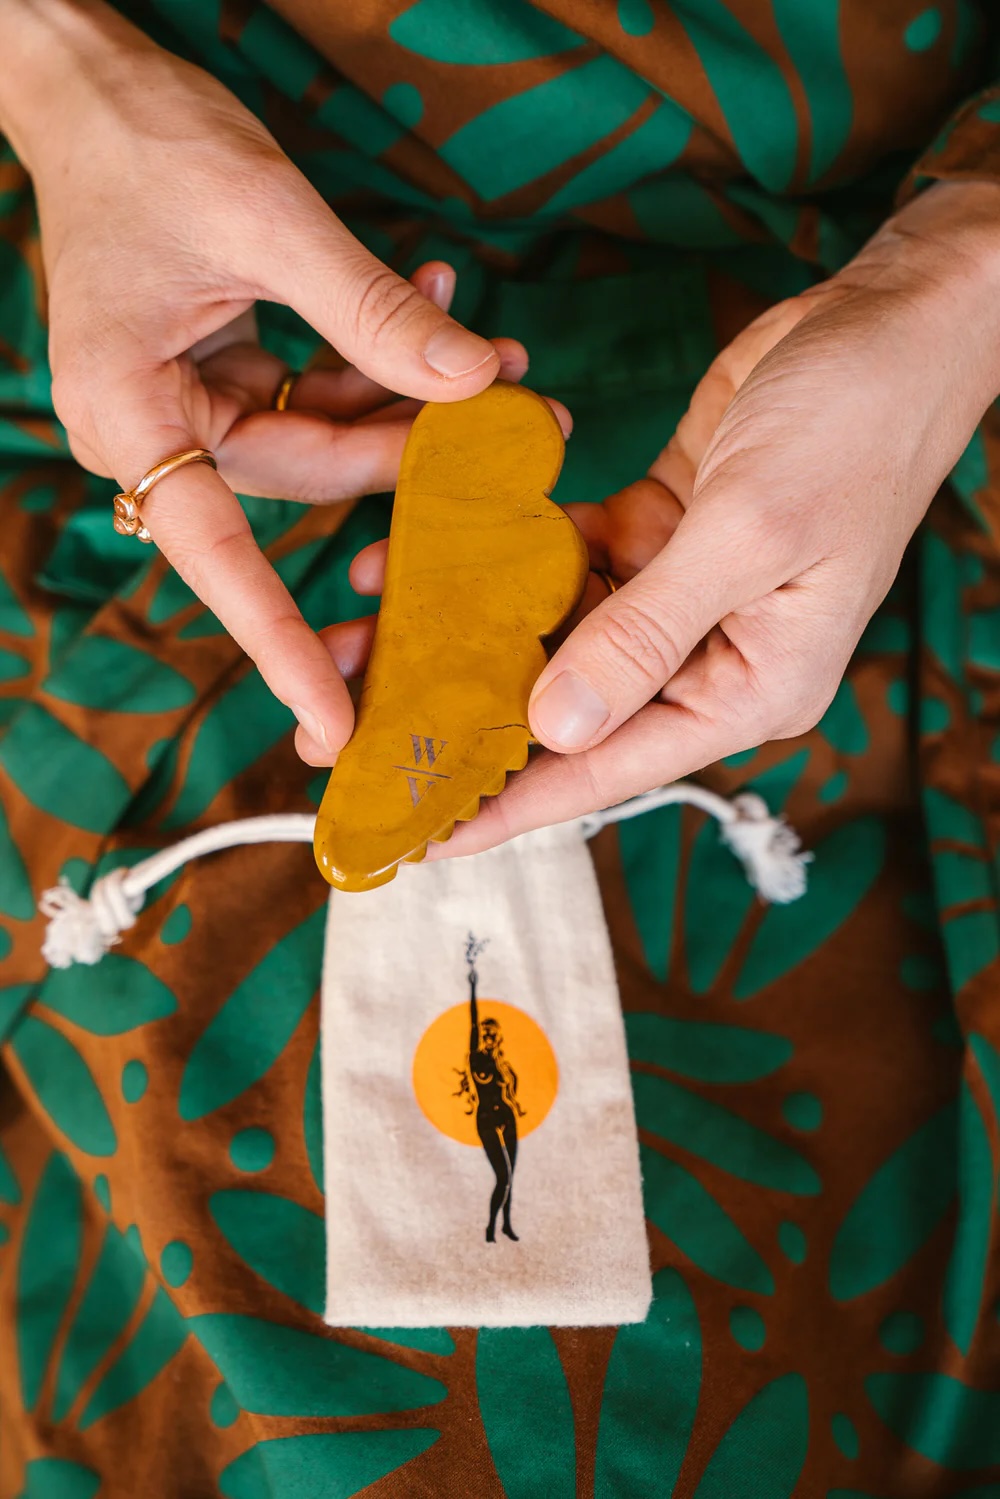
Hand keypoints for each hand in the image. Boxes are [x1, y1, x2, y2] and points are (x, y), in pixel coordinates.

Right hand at [1, 0, 518, 756]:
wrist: (95, 88)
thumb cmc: (147, 140)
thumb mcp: (265, 216)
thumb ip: (371, 310)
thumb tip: (474, 382)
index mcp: (129, 414)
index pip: (215, 555)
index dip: (278, 643)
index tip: (331, 722)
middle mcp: (155, 430)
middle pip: (308, 478)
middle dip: (416, 453)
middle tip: (523, 420)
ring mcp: (192, 405)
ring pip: (326, 440)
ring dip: (413, 402)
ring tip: (499, 358)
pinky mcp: (226, 376)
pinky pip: (317, 394)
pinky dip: (378, 363)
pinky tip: (440, 314)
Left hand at [329, 181, 999, 852]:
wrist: (890, 322)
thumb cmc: (854, 429)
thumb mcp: (746, 534)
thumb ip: (645, 632)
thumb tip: (554, 724)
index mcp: (751, 688)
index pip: (613, 768)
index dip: (518, 805)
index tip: (428, 833)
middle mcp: (711, 656)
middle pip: (573, 707)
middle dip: (474, 709)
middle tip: (372, 723)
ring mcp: (681, 594)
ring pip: (558, 631)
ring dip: (476, 623)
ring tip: (377, 626)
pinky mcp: (660, 531)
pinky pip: (569, 558)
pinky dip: (512, 550)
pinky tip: (441, 544)